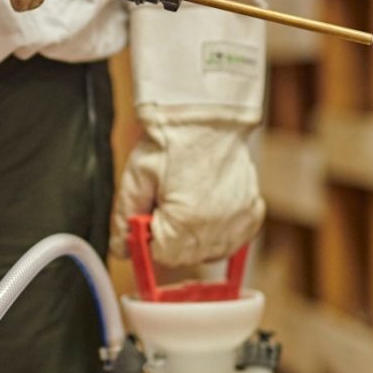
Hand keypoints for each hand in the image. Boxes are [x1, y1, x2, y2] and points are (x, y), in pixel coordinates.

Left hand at [111, 121, 264, 266]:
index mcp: (186, 222)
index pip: (160, 256)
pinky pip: (232, 240)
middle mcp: (216, 228)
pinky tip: (207, 210)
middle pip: (185, 257)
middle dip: (170, 238)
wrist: (209, 115)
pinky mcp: (252, 213)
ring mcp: (238, 222)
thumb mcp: (136, 177)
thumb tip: (121, 249)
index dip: (148, 238)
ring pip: (209, 252)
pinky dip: (218, 231)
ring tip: (187, 203)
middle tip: (166, 203)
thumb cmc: (173, 140)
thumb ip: (124, 218)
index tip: (147, 218)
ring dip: (194, 238)